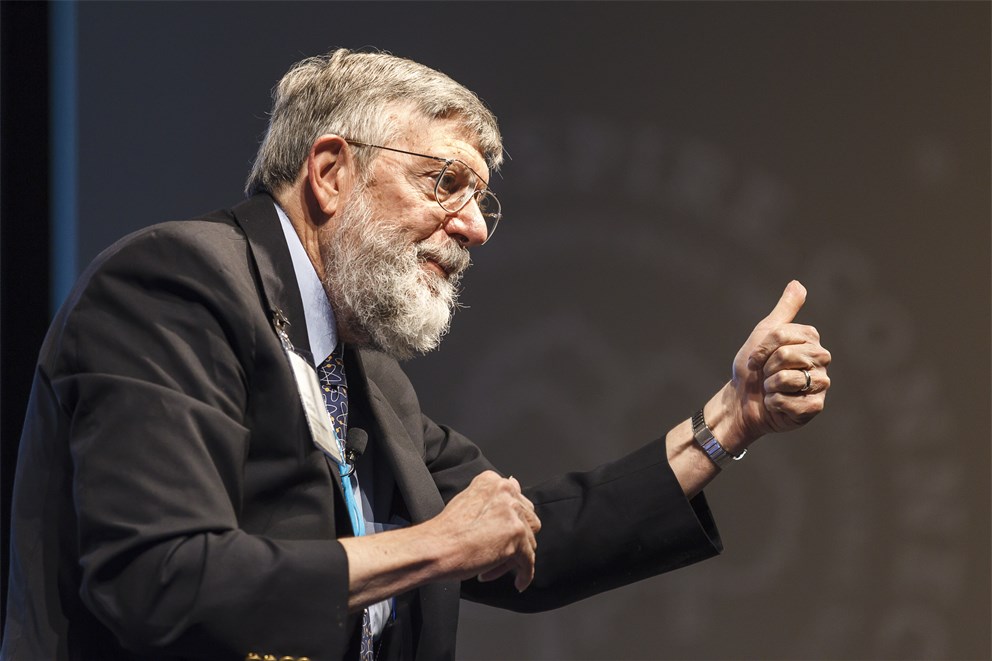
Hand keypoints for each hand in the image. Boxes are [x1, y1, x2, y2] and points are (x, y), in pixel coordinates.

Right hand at [431, 471, 540, 591]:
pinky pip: (529, 561)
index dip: (511, 523)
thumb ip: (493, 497)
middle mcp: (506, 492)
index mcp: (493, 481)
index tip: (503, 535)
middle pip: (528, 522)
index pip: (518, 503)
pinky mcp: (517, 535)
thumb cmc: (445, 531)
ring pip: (528, 542)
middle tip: (496, 554)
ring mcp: (513, 513)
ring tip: (490, 568)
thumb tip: (514, 486)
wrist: (435, 548)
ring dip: (512, 559)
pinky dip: (525, 574)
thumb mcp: (467, 501)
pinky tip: (518, 582)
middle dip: (515, 542)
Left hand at [726, 280, 831, 443]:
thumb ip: (784, 310)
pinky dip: (774, 404)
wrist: (742, 400)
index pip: (782, 336)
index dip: (761, 350)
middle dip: (766, 368)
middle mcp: (821, 360)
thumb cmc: (754, 367)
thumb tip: (798, 284)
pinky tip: (777, 404)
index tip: (756, 359)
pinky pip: (789, 402)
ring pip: (786, 379)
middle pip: (785, 355)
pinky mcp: (815, 406)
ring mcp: (820, 384)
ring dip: (769, 387)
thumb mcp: (765, 333)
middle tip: (767, 375)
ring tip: (772, 389)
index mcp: (810, 340)